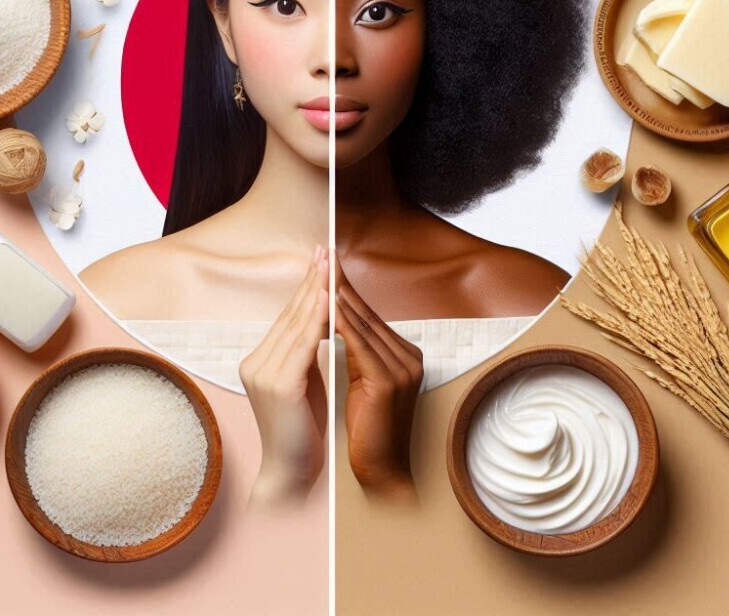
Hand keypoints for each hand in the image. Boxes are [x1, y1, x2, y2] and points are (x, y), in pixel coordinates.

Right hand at [240, 246, 329, 505]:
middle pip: (290, 313)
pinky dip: (318, 319)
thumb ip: (307, 351)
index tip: (320, 260)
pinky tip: (330, 300)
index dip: (305, 287)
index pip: (288, 316)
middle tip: (324, 250)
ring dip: (316, 292)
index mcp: (259, 360)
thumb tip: (325, 317)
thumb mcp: (305, 381)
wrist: (291, 475)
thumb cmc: (304, 430)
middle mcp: (256, 362)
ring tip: (330, 266)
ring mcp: (264, 373)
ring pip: (297, 324)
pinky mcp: (279, 385)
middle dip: (311, 280)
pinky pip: (304, 344)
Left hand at [335, 259, 422, 501]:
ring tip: (319, 272)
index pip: (368, 314)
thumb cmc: (367, 430)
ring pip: (361, 325)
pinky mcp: (388, 382)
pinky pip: (358, 346)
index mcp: (404, 354)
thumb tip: (336, 318)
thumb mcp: (361, 381)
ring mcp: (402, 368)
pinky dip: (340, 325)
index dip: (345, 288)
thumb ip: (357, 350)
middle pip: (366, 313)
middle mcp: (408, 356)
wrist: (381, 473)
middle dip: (340, 284)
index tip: (326, 263)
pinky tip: (324, 308)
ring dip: (337, 298)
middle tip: (322, 254)